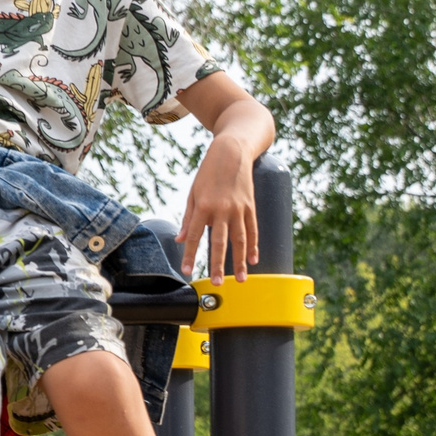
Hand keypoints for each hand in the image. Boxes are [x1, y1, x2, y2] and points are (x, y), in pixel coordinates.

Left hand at [179, 141, 259, 283]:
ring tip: (240, 279)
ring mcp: (239, 208)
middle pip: (220, 242)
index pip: (196, 236)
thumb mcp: (193, 193)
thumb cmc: (209, 173)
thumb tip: (182, 239)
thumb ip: (189, 218)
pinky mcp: (251, 206)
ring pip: (240, 240)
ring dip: (239, 261)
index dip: (191, 255)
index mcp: (204, 206)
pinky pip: (253, 230)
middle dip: (218, 264)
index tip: (187, 271)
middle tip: (218, 283)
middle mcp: (222, 209)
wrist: (232, 152)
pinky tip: (253, 260)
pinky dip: (254, 246)